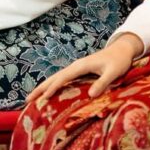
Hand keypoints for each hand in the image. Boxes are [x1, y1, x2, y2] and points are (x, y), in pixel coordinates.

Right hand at [26, 33, 143, 103]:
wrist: (122, 50)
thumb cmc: (119, 61)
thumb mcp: (113, 72)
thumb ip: (102, 82)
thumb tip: (91, 95)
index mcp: (81, 66)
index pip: (63, 78)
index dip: (52, 88)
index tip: (43, 99)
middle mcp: (76, 66)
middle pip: (54, 77)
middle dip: (41, 88)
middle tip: (27, 100)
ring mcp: (76, 68)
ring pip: (56, 78)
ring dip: (44, 87)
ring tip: (32, 98)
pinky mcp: (79, 71)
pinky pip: (62, 79)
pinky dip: (53, 85)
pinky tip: (49, 93)